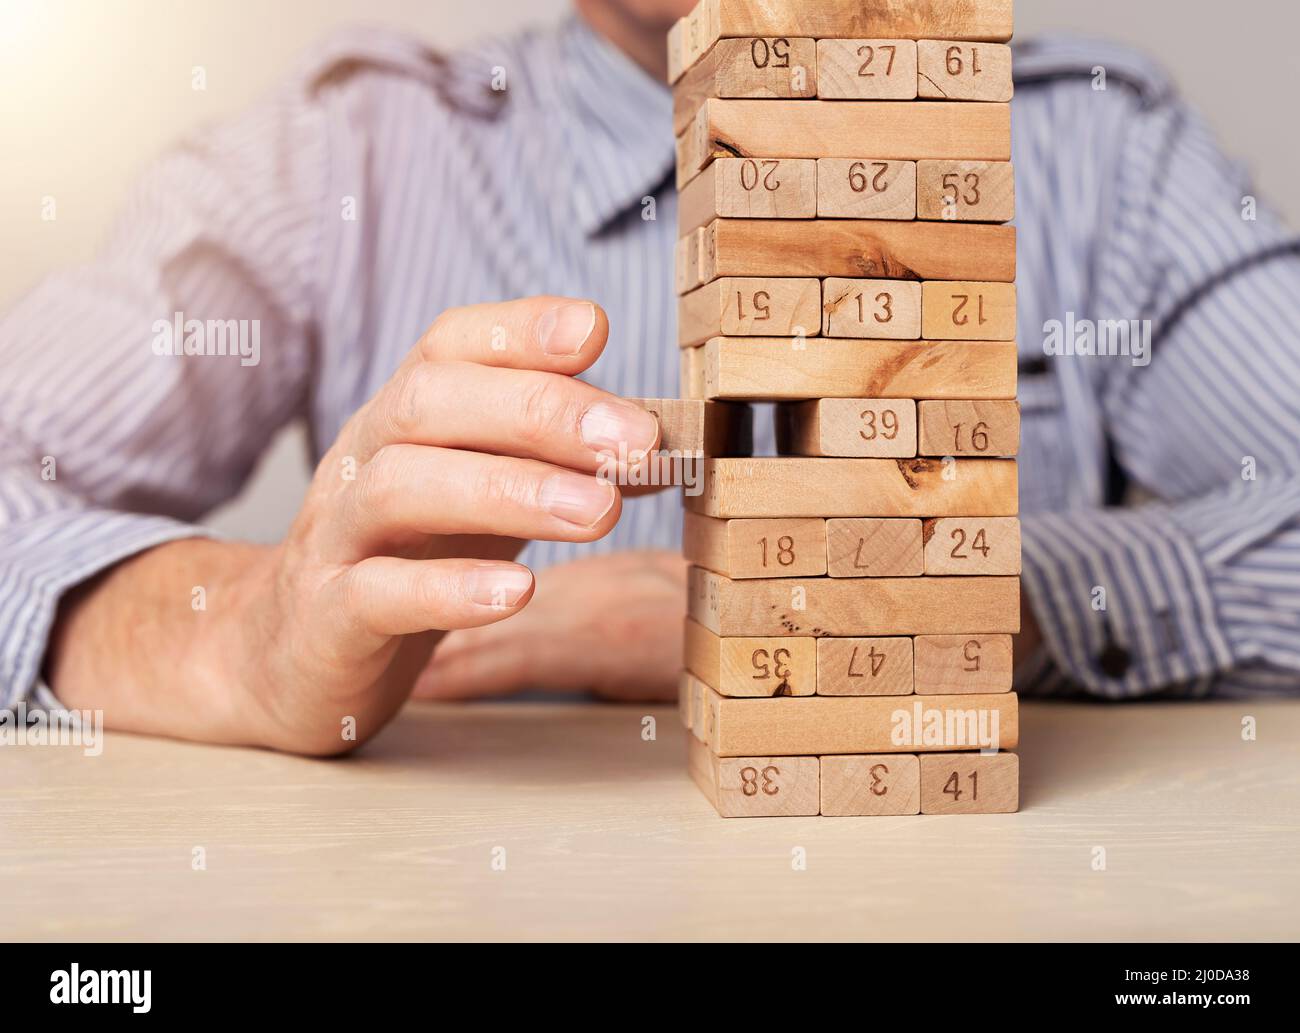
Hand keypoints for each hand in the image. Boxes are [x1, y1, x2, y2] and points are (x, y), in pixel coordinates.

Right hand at [48, 297, 660, 754]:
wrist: (288, 653)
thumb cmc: (407, 558)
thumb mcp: (482, 494)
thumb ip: (552, 461)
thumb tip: (651, 438)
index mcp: (406, 419)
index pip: (452, 346)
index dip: (520, 329)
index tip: (594, 329)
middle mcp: (364, 458)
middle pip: (431, 401)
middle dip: (540, 409)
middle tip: (635, 439)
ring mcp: (337, 537)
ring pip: (401, 486)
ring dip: (509, 490)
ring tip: (599, 511)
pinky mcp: (326, 618)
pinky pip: (377, 594)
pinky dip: (449, 590)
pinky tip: (518, 592)